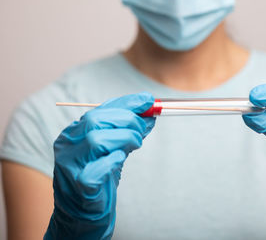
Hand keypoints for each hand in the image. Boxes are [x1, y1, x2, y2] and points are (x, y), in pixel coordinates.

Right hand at [44, 92, 155, 239]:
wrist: (83, 212)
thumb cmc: (99, 177)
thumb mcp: (115, 148)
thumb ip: (128, 131)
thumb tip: (150, 114)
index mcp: (74, 133)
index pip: (100, 109)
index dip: (127, 103)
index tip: (149, 100)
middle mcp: (67, 146)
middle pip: (96, 120)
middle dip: (127, 121)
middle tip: (141, 132)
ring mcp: (70, 166)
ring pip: (96, 140)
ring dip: (124, 139)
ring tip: (134, 146)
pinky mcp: (79, 187)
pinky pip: (95, 171)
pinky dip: (112, 162)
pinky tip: (119, 160)